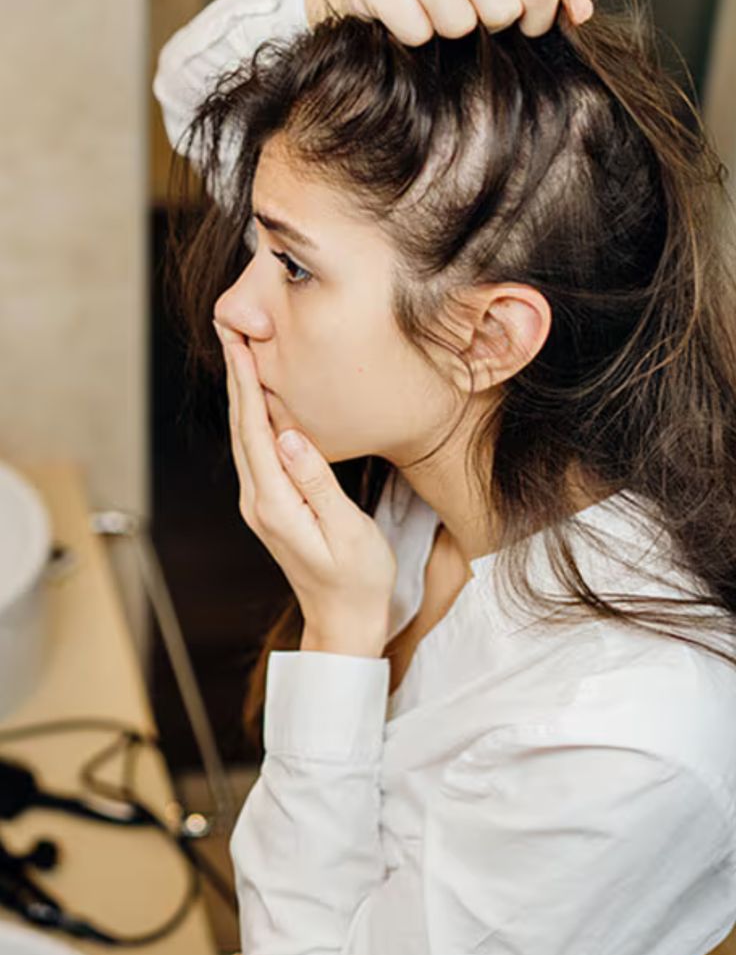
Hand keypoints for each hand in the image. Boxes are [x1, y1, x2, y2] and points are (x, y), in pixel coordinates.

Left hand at [213, 320, 396, 655]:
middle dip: (236, 378)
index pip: (255, 431)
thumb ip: (317, 483)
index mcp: (275, 503)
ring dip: (241, 395)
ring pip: (245, 439)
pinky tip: (261, 403)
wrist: (344, 623)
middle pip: (241, 429)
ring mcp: (261, 507)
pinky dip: (253, 420)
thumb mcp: (346, 532)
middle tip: (230, 331)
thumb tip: (289, 435)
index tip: (240, 343)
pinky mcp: (271, 509)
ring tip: (240, 355)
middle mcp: (258, 502)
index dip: (247, 384)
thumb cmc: (357, 580)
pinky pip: (256, 454)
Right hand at [306, 0, 593, 41]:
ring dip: (448, 34)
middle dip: (487, 28)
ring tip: (437, 12)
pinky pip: (418, 32)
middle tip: (469, 12)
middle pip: (501, 11)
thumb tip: (581, 13)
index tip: (518, 23)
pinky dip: (415, 38)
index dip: (534, 23)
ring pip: (458, 24)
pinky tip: (411, 15)